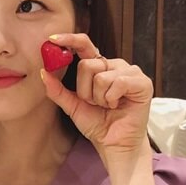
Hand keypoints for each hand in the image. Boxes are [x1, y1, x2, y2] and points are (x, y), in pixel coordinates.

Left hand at [41, 33, 152, 159]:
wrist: (114, 144)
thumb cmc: (98, 124)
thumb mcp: (72, 106)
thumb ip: (58, 90)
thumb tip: (43, 72)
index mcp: (99, 67)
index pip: (84, 45)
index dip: (69, 40)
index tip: (52, 40)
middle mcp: (114, 65)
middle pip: (86, 65)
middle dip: (85, 91)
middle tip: (95, 103)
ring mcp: (130, 71)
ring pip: (100, 76)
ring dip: (99, 98)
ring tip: (108, 106)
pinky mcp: (142, 82)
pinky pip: (118, 82)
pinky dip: (112, 98)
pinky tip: (118, 105)